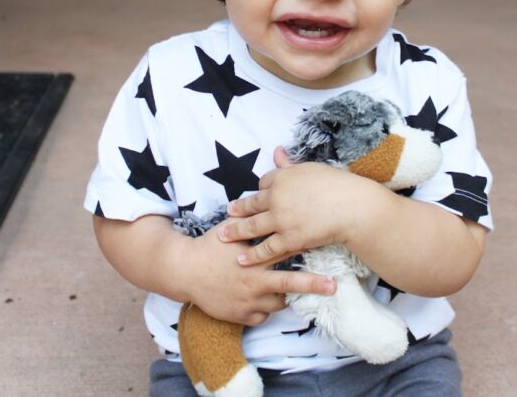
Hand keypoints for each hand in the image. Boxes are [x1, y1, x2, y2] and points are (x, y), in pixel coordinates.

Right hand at [177, 217, 335, 325]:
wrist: (183, 273)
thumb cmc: (208, 247)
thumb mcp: (229, 229)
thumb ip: (249, 220)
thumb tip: (265, 200)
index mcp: (253, 261)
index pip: (284, 254)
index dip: (304, 250)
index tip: (324, 252)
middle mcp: (253, 283)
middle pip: (288, 285)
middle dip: (312, 285)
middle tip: (332, 285)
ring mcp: (247, 303)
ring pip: (278, 304)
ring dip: (286, 296)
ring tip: (296, 290)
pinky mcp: (240, 317)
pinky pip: (262, 317)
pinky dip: (266, 310)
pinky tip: (265, 300)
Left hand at [219, 147, 385, 266]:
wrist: (353, 208)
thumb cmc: (337, 186)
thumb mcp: (311, 170)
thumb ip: (290, 165)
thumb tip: (277, 151)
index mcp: (283, 177)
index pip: (264, 182)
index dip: (260, 190)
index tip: (254, 197)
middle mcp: (277, 197)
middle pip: (251, 204)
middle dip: (237, 210)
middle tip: (227, 213)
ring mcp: (281, 219)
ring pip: (252, 226)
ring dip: (236, 231)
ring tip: (223, 235)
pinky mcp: (289, 238)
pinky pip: (266, 248)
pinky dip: (253, 254)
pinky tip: (242, 259)